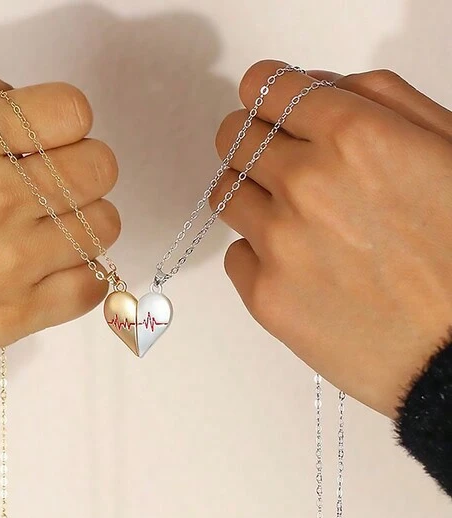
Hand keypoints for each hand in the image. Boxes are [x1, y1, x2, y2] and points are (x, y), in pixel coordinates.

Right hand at [0, 68, 120, 361]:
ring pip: (105, 224)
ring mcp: (15, 261)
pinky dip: (83, 274)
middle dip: (83, 167)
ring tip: (50, 227)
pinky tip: (55, 267)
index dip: (66, 121)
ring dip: (85, 220)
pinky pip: (93, 285)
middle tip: (54, 182)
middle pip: (100, 167)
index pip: (73, 111)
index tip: (51, 137)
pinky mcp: (21, 312)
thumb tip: (25, 101)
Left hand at [215, 60, 451, 417]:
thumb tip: (314, 89)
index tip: (268, 107)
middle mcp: (306, 183)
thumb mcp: (446, 149)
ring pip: (224, 194)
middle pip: (234, 138)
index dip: (265, 94)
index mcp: (354, 136)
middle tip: (280, 167)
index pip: (267, 87)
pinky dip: (259, 255)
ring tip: (292, 221)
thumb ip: (380, 102)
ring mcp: (279, 242)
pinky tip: (301, 270)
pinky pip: (236, 255)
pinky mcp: (264, 295)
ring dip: (250, 197)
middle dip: (254, 144)